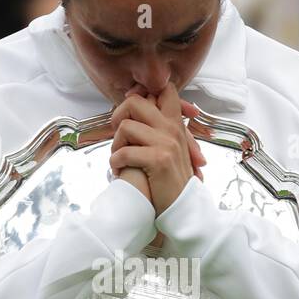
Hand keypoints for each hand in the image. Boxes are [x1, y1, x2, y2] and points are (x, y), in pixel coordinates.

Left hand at [110, 84, 205, 215]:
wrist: (183, 207)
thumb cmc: (169, 180)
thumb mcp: (170, 149)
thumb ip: (158, 130)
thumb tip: (133, 114)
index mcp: (175, 124)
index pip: (164, 90)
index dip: (141, 93)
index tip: (129, 111)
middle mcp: (172, 129)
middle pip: (136, 102)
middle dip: (118, 115)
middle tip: (118, 135)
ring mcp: (166, 143)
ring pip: (126, 127)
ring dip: (115, 145)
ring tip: (118, 159)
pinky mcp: (158, 160)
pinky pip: (124, 152)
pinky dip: (115, 163)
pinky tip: (118, 171)